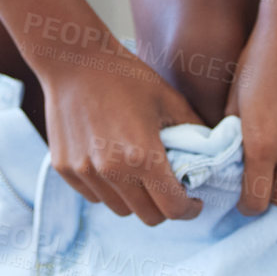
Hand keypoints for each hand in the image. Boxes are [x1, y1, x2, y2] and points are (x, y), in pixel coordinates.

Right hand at [39, 32, 208, 225]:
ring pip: (120, 209)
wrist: (73, 59)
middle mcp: (112, 171)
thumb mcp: (167, 97)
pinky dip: (108, 188)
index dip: (189, 209)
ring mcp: (85, 172)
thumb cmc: (123, 74)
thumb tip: (212, 151)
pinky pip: (94, 196)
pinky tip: (111, 161)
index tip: (193, 200)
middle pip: (148, 216)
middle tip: (167, 185)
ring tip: (138, 171)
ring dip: (134, 198)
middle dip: (164, 206)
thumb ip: (192, 129)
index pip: (173, 209)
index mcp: (143, 155)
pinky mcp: (65, 169)